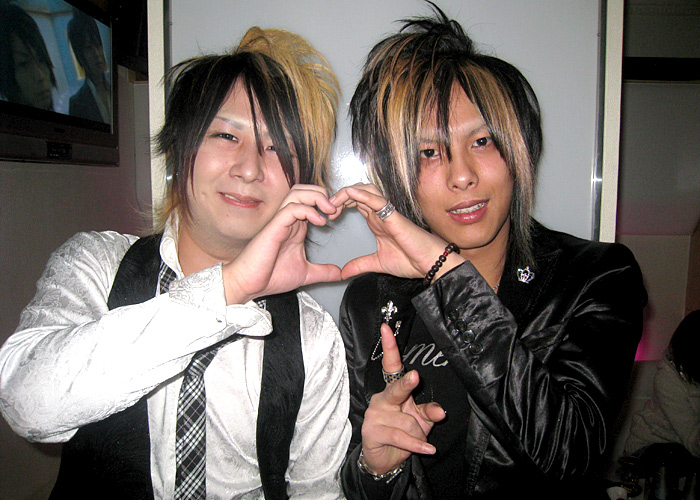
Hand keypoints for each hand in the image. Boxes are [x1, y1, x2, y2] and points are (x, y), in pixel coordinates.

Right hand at [223, 184, 341, 303]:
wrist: (249, 284)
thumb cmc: (270, 276)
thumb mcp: (305, 273)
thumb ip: (323, 271)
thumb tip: (340, 274)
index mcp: (295, 227)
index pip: (311, 201)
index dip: (327, 203)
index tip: (338, 216)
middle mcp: (288, 220)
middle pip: (304, 190)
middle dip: (322, 193)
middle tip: (335, 209)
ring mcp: (280, 221)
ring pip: (297, 193)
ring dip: (316, 197)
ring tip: (329, 210)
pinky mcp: (274, 227)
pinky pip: (291, 208)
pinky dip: (308, 210)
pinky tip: (318, 221)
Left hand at [330, 183, 463, 280]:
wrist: (429, 265)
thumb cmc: (411, 260)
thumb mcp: (377, 263)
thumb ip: (360, 265)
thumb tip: (343, 273)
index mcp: (376, 221)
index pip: (355, 202)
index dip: (339, 204)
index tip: (327, 215)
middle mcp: (380, 213)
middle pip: (357, 192)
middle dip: (340, 196)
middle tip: (326, 208)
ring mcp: (387, 212)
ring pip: (366, 189)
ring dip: (347, 192)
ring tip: (333, 202)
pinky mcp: (393, 216)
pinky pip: (377, 200)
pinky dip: (362, 194)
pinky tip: (349, 194)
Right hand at [360, 323, 445, 474]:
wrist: (387, 459)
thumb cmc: (405, 433)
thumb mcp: (422, 421)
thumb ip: (430, 412)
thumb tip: (441, 411)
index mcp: (393, 391)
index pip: (392, 366)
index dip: (390, 347)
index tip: (387, 328)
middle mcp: (381, 398)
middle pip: (396, 388)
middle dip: (406, 384)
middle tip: (415, 376)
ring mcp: (374, 414)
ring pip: (407, 421)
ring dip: (418, 434)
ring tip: (416, 440)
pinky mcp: (371, 431)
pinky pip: (401, 437)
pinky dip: (416, 445)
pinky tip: (426, 449)